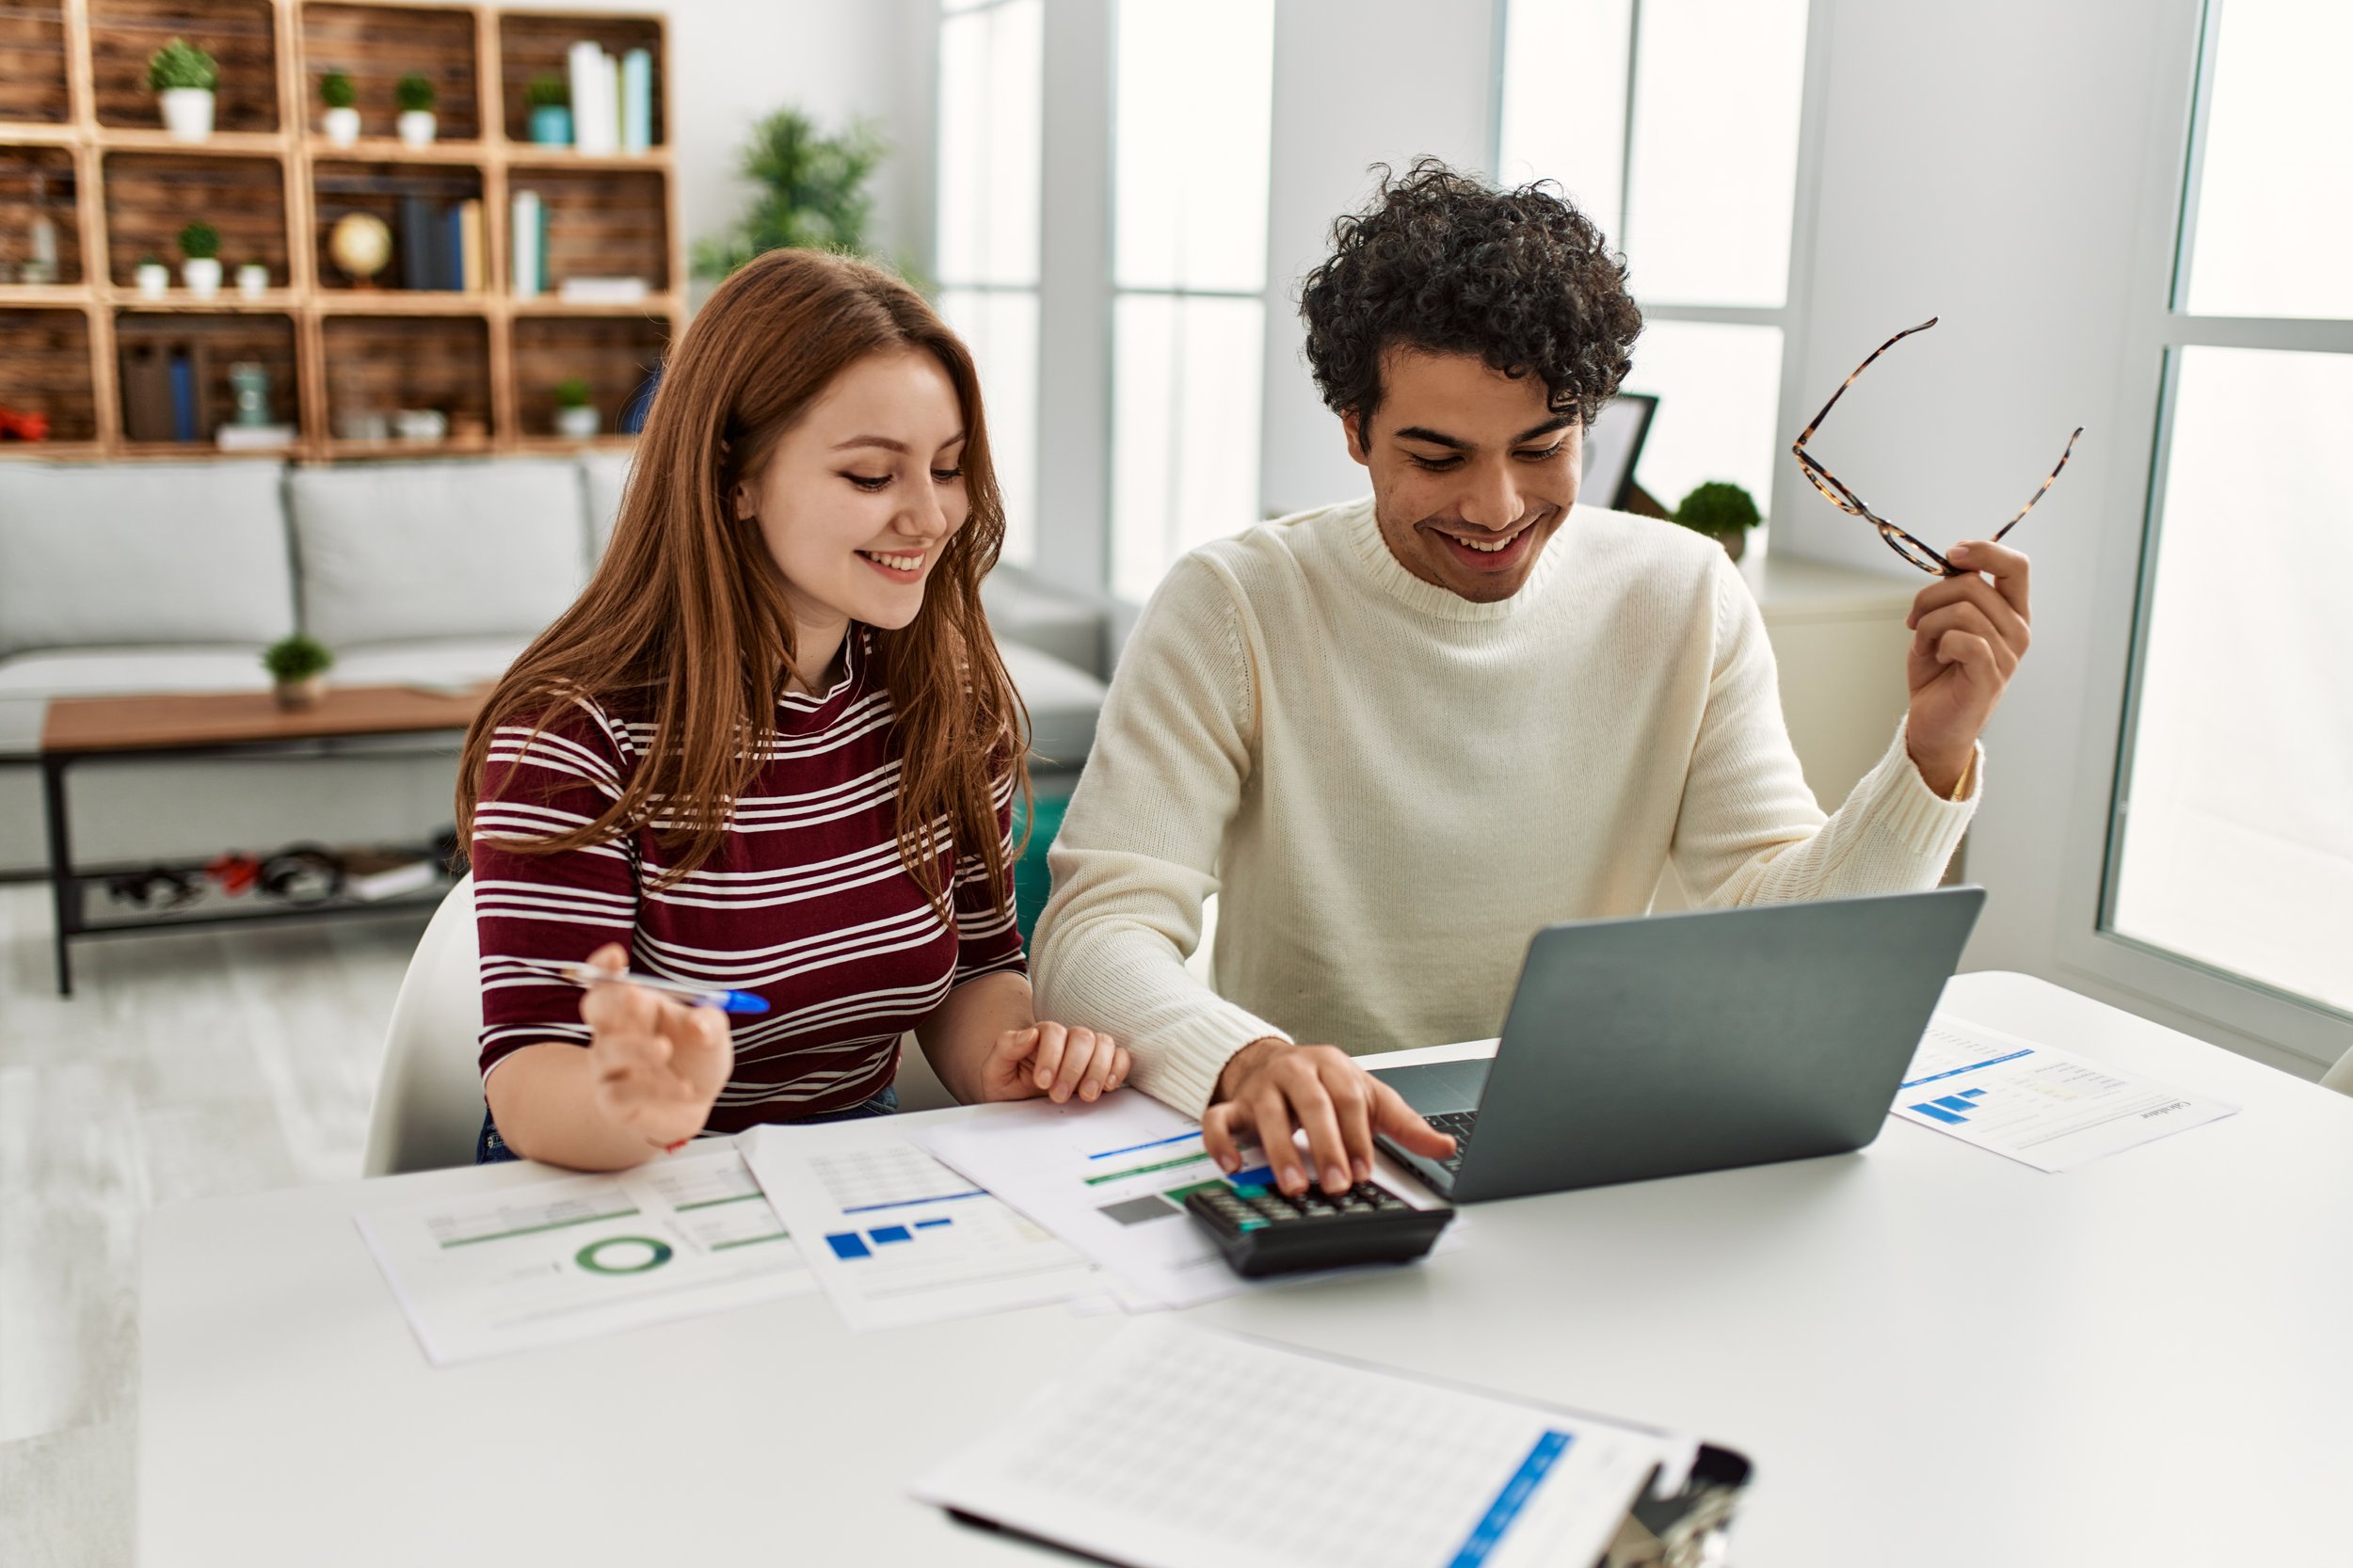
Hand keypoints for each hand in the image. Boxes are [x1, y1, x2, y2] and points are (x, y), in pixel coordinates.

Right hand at [578, 943, 731, 1148]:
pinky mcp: (614, 1102)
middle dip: (610, 999)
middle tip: (635, 995)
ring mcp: (611, 1068)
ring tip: (665, 1048)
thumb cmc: (697, 1058)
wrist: (695, 1106)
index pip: (608, 981)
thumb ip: (711, 1022)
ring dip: (635, 1047)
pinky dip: (655, 1089)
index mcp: (636, 1008)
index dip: (604, 967)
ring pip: (606, 1051)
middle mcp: (616, 1033)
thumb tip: (698, 1025)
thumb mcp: (714, 1034)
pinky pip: (621, 1092)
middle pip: (594, 1008)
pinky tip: (686, 1089)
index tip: (616, 955)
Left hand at [972, 1020, 1129, 1104]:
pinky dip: (1119, 1068)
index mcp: (1040, 1036)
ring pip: (1104, 1044)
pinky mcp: (1104, 1066)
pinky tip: (1108, 1086)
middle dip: (1073, 1068)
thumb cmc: (1007, 1084)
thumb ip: (1006, 1047)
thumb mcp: (995, 1070)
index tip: (1042, 1082)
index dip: (1051, 1055)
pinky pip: (1121, 1056)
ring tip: (1086, 1095)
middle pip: (1082, 1037)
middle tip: (1059, 1095)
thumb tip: (1030, 1034)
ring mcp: (1087, 1052)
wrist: (1018, 1104)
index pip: (1053, 1031)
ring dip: (1098, 1070)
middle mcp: (1067, 1039)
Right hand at [1201, 1039, 1456, 1197]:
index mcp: (1333, 1067)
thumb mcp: (1369, 1098)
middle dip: (1325, 1147)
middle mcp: (1296, 1072)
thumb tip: (1446, 1147)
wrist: (1273, 1062)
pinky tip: (1233, 1166)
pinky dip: (1222, 1142)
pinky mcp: (1234, 1104)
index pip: (1348, 1100)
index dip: (1357, 1137)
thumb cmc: (1326, 1085)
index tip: (1364, 1171)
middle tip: (1336, 1184)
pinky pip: (1219, 1120)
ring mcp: (1262, 1087)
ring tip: (1294, 1185)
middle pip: (1312, 1106)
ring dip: (1281, 1151)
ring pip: (1268, 1114)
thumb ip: (1405, 1125)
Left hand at [1905, 540, 2030, 795]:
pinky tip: (1935, 658)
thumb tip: (1951, 562)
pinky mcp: (1990, 677)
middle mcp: (2018, 630)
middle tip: (1915, 621)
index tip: (1952, 555)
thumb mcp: (1942, 622)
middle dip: (1929, 597)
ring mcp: (2008, 655)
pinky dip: (1937, 644)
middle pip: (1973, 585)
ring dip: (1928, 625)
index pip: (2016, 566)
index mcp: (2011, 612)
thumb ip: (1953, 593)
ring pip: (1962, 611)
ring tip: (1924, 645)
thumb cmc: (1938, 672)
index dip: (1984, 551)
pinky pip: (1962, 640)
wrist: (1932, 722)